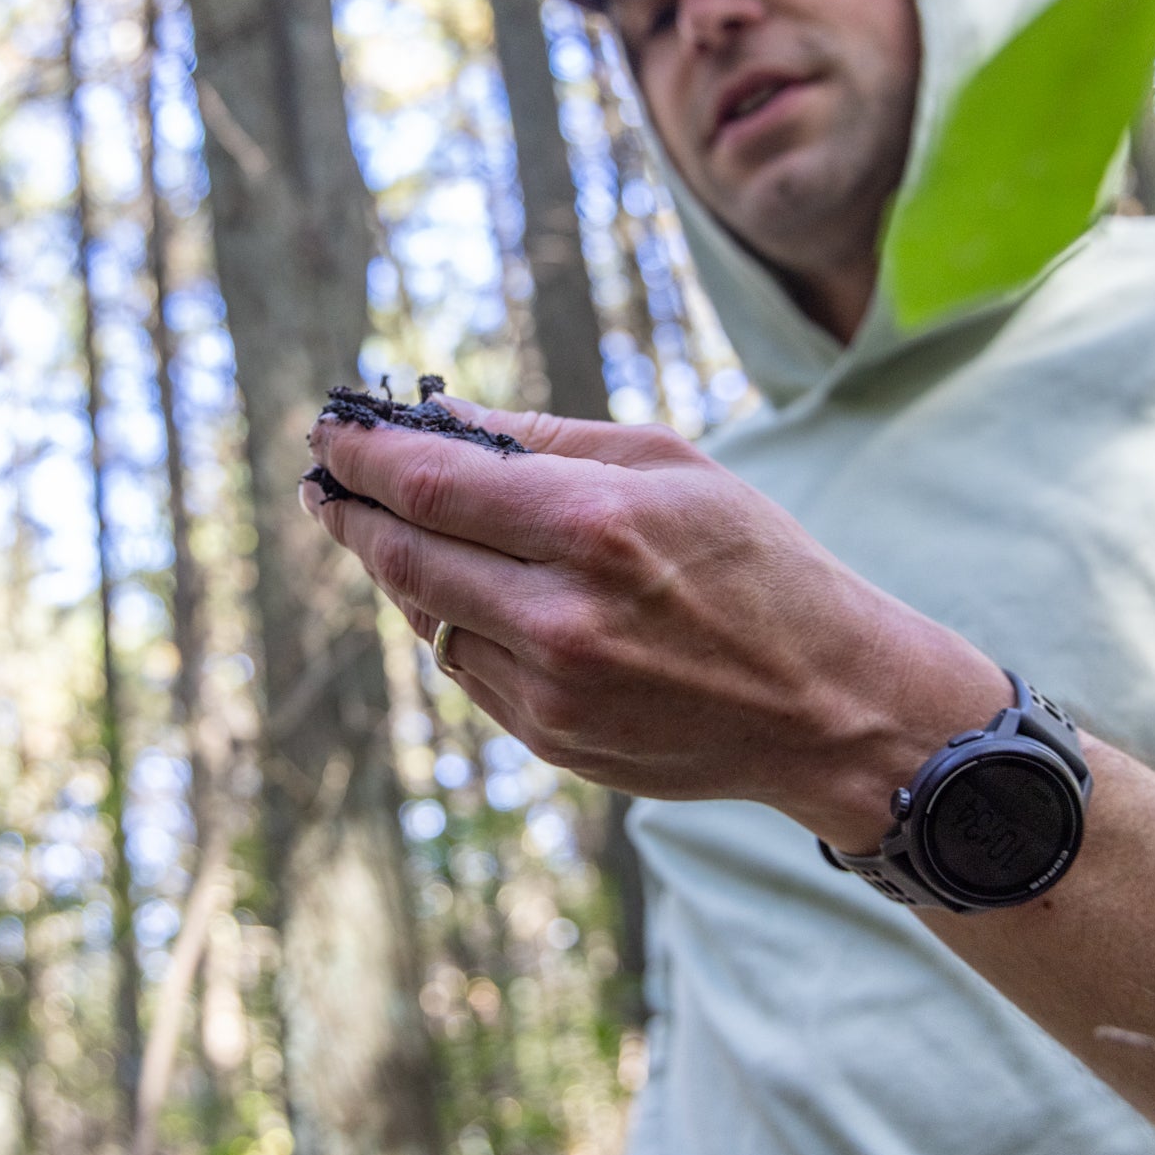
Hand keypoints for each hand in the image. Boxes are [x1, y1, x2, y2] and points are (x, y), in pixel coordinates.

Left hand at [300, 399, 1008, 850]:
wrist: (828, 704)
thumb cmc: (758, 563)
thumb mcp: (671, 465)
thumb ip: (547, 440)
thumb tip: (443, 415)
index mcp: (596, 528)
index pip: (431, 485)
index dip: (363, 457)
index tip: (328, 433)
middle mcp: (562, 616)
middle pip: (405, 556)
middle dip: (353, 513)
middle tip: (327, 482)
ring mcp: (552, 690)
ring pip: (428, 619)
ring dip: (400, 569)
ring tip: (395, 528)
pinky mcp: (551, 739)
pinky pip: (468, 670)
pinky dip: (456, 624)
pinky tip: (474, 594)